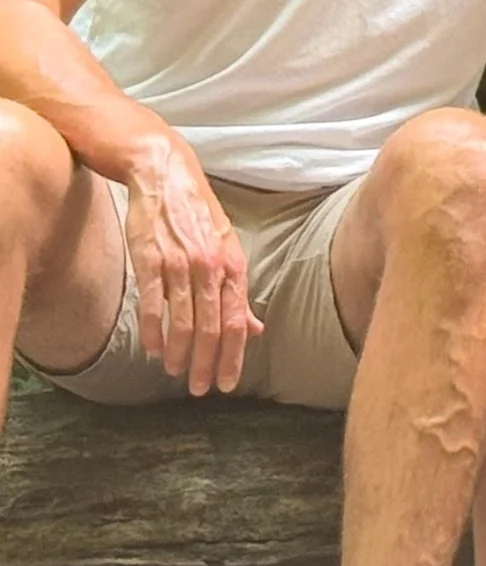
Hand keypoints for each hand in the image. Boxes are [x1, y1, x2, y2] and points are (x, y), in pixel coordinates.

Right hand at [124, 134, 260, 394]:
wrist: (165, 176)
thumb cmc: (198, 216)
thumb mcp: (227, 249)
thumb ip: (238, 292)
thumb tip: (255, 329)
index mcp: (234, 266)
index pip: (238, 322)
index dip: (234, 356)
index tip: (228, 383)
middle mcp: (211, 267)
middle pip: (213, 328)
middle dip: (208, 364)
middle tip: (201, 388)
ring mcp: (181, 264)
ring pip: (184, 321)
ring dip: (180, 353)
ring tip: (176, 372)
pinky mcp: (150, 259)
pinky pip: (153, 304)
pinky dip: (153, 332)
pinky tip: (153, 349)